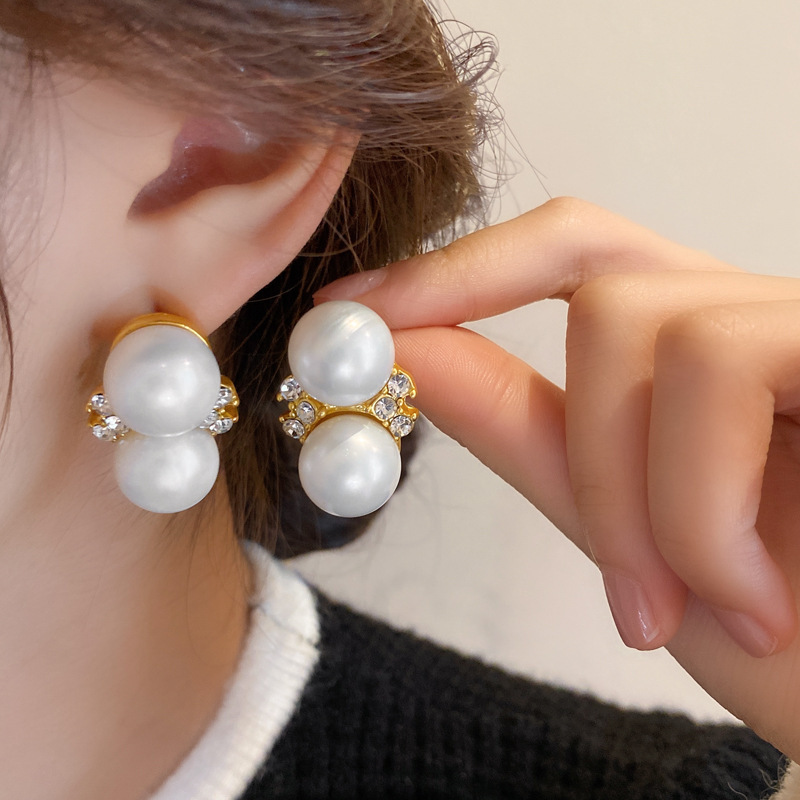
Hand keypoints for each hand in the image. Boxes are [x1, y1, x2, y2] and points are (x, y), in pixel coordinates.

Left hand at [316, 198, 799, 758]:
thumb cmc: (797, 643)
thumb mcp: (632, 538)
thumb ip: (530, 434)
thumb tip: (410, 353)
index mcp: (702, 361)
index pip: (571, 260)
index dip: (455, 272)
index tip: (353, 311)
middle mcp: (760, 321)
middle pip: (594, 264)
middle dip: (527, 375)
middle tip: (518, 484)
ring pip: (643, 327)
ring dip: (626, 495)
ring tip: (670, 611)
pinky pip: (720, 361)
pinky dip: (695, 504)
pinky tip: (748, 596)